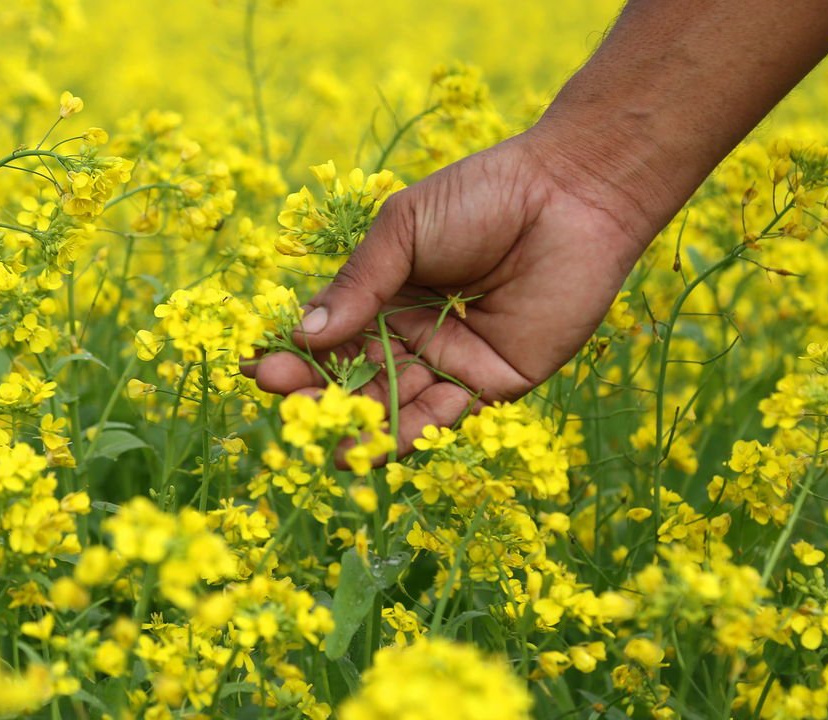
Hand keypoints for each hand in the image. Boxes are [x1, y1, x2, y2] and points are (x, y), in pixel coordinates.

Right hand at [248, 129, 656, 454]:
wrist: (570, 194)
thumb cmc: (482, 196)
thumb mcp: (404, 230)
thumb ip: (359, 284)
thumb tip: (305, 333)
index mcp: (384, 294)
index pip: (328, 334)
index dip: (294, 352)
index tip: (257, 366)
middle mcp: (412, 334)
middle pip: (355, 376)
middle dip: (320, 393)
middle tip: (286, 404)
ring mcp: (451, 361)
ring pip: (395, 404)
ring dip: (361, 426)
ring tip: (328, 441)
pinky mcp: (494, 384)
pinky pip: (446, 415)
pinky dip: (411, 432)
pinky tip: (376, 444)